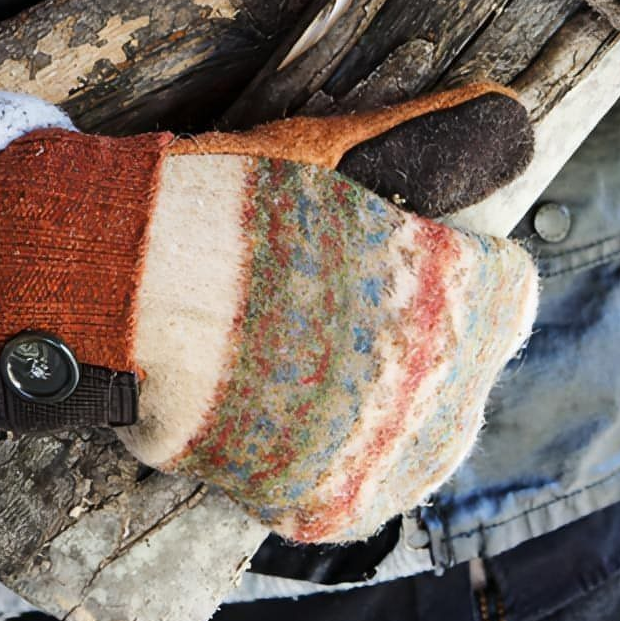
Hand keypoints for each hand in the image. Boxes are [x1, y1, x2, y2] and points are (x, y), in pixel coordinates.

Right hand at [0, 84, 538, 542]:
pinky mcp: (321, 506)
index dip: (459, 260)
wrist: (105, 287)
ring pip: (435, 432)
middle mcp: (430, 388)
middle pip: (475, 363)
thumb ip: (433, 137)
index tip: (409, 247)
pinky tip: (309, 410)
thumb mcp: (328, 153)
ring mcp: (375, 458)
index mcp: (450, 292)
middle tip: (351, 298)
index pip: (508, 289)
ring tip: (329, 354)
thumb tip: (514, 115)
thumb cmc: (217, 205)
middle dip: (433, 329)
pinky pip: (372, 486)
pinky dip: (350, 454)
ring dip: (402, 398)